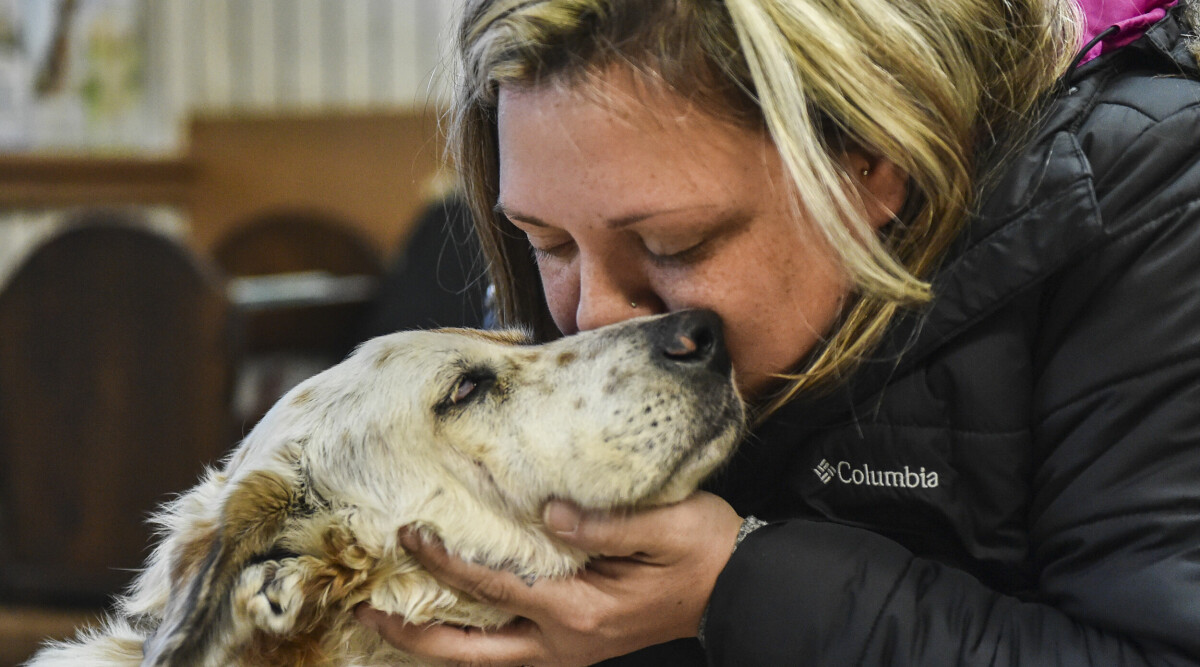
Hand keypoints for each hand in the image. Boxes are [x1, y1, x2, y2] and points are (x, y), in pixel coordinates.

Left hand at [355, 491, 742, 666]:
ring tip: (390, 622)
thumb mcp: (666, 526)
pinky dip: (471, 639)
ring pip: (485, 660)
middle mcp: (565, 642)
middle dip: (413, 636)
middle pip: (471, 652)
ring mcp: (568, 650)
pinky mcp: (574, 643)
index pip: (495, 586)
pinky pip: (507, 652)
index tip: (409, 533)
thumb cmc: (703, 552)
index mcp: (581, 612)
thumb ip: (606, 521)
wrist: (739, 589)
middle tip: (365, 613)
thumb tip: (548, 510)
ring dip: (435, 644)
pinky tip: (451, 618)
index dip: (446, 562)